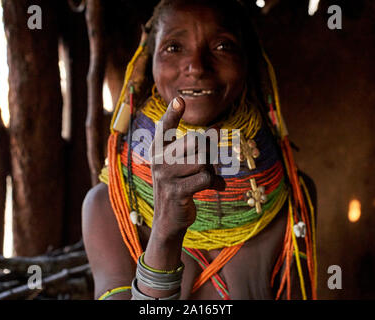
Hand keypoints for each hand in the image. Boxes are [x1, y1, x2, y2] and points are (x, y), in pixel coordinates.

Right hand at [149, 97, 225, 238]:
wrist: (168, 220)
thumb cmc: (180, 185)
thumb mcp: (183, 165)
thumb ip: (197, 148)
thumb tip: (216, 129)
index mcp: (158, 150)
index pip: (165, 127)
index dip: (172, 113)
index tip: (180, 100)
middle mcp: (158, 160)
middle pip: (195, 140)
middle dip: (208, 151)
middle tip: (207, 163)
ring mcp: (166, 177)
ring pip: (203, 160)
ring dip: (212, 169)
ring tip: (208, 178)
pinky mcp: (176, 192)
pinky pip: (205, 178)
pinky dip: (216, 183)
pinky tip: (215, 188)